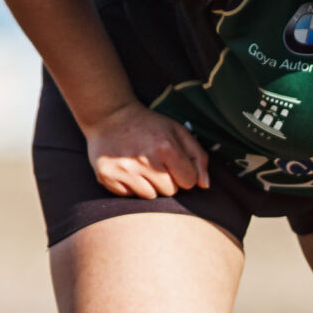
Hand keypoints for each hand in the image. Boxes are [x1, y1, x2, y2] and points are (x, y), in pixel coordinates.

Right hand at [83, 101, 209, 197]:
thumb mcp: (178, 131)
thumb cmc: (149, 125)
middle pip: (169, 191)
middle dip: (166, 180)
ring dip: (148, 184)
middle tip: (154, 162)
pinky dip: (130, 186)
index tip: (173, 162)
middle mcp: (144, 160)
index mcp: (166, 147)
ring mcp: (124, 170)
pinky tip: (127, 169)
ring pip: (150, 196)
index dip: (183, 173)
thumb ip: (198, 157)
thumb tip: (204, 185)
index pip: (188, 182)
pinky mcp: (108, 176)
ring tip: (140, 166)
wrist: (109, 116)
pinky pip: (129, 196)